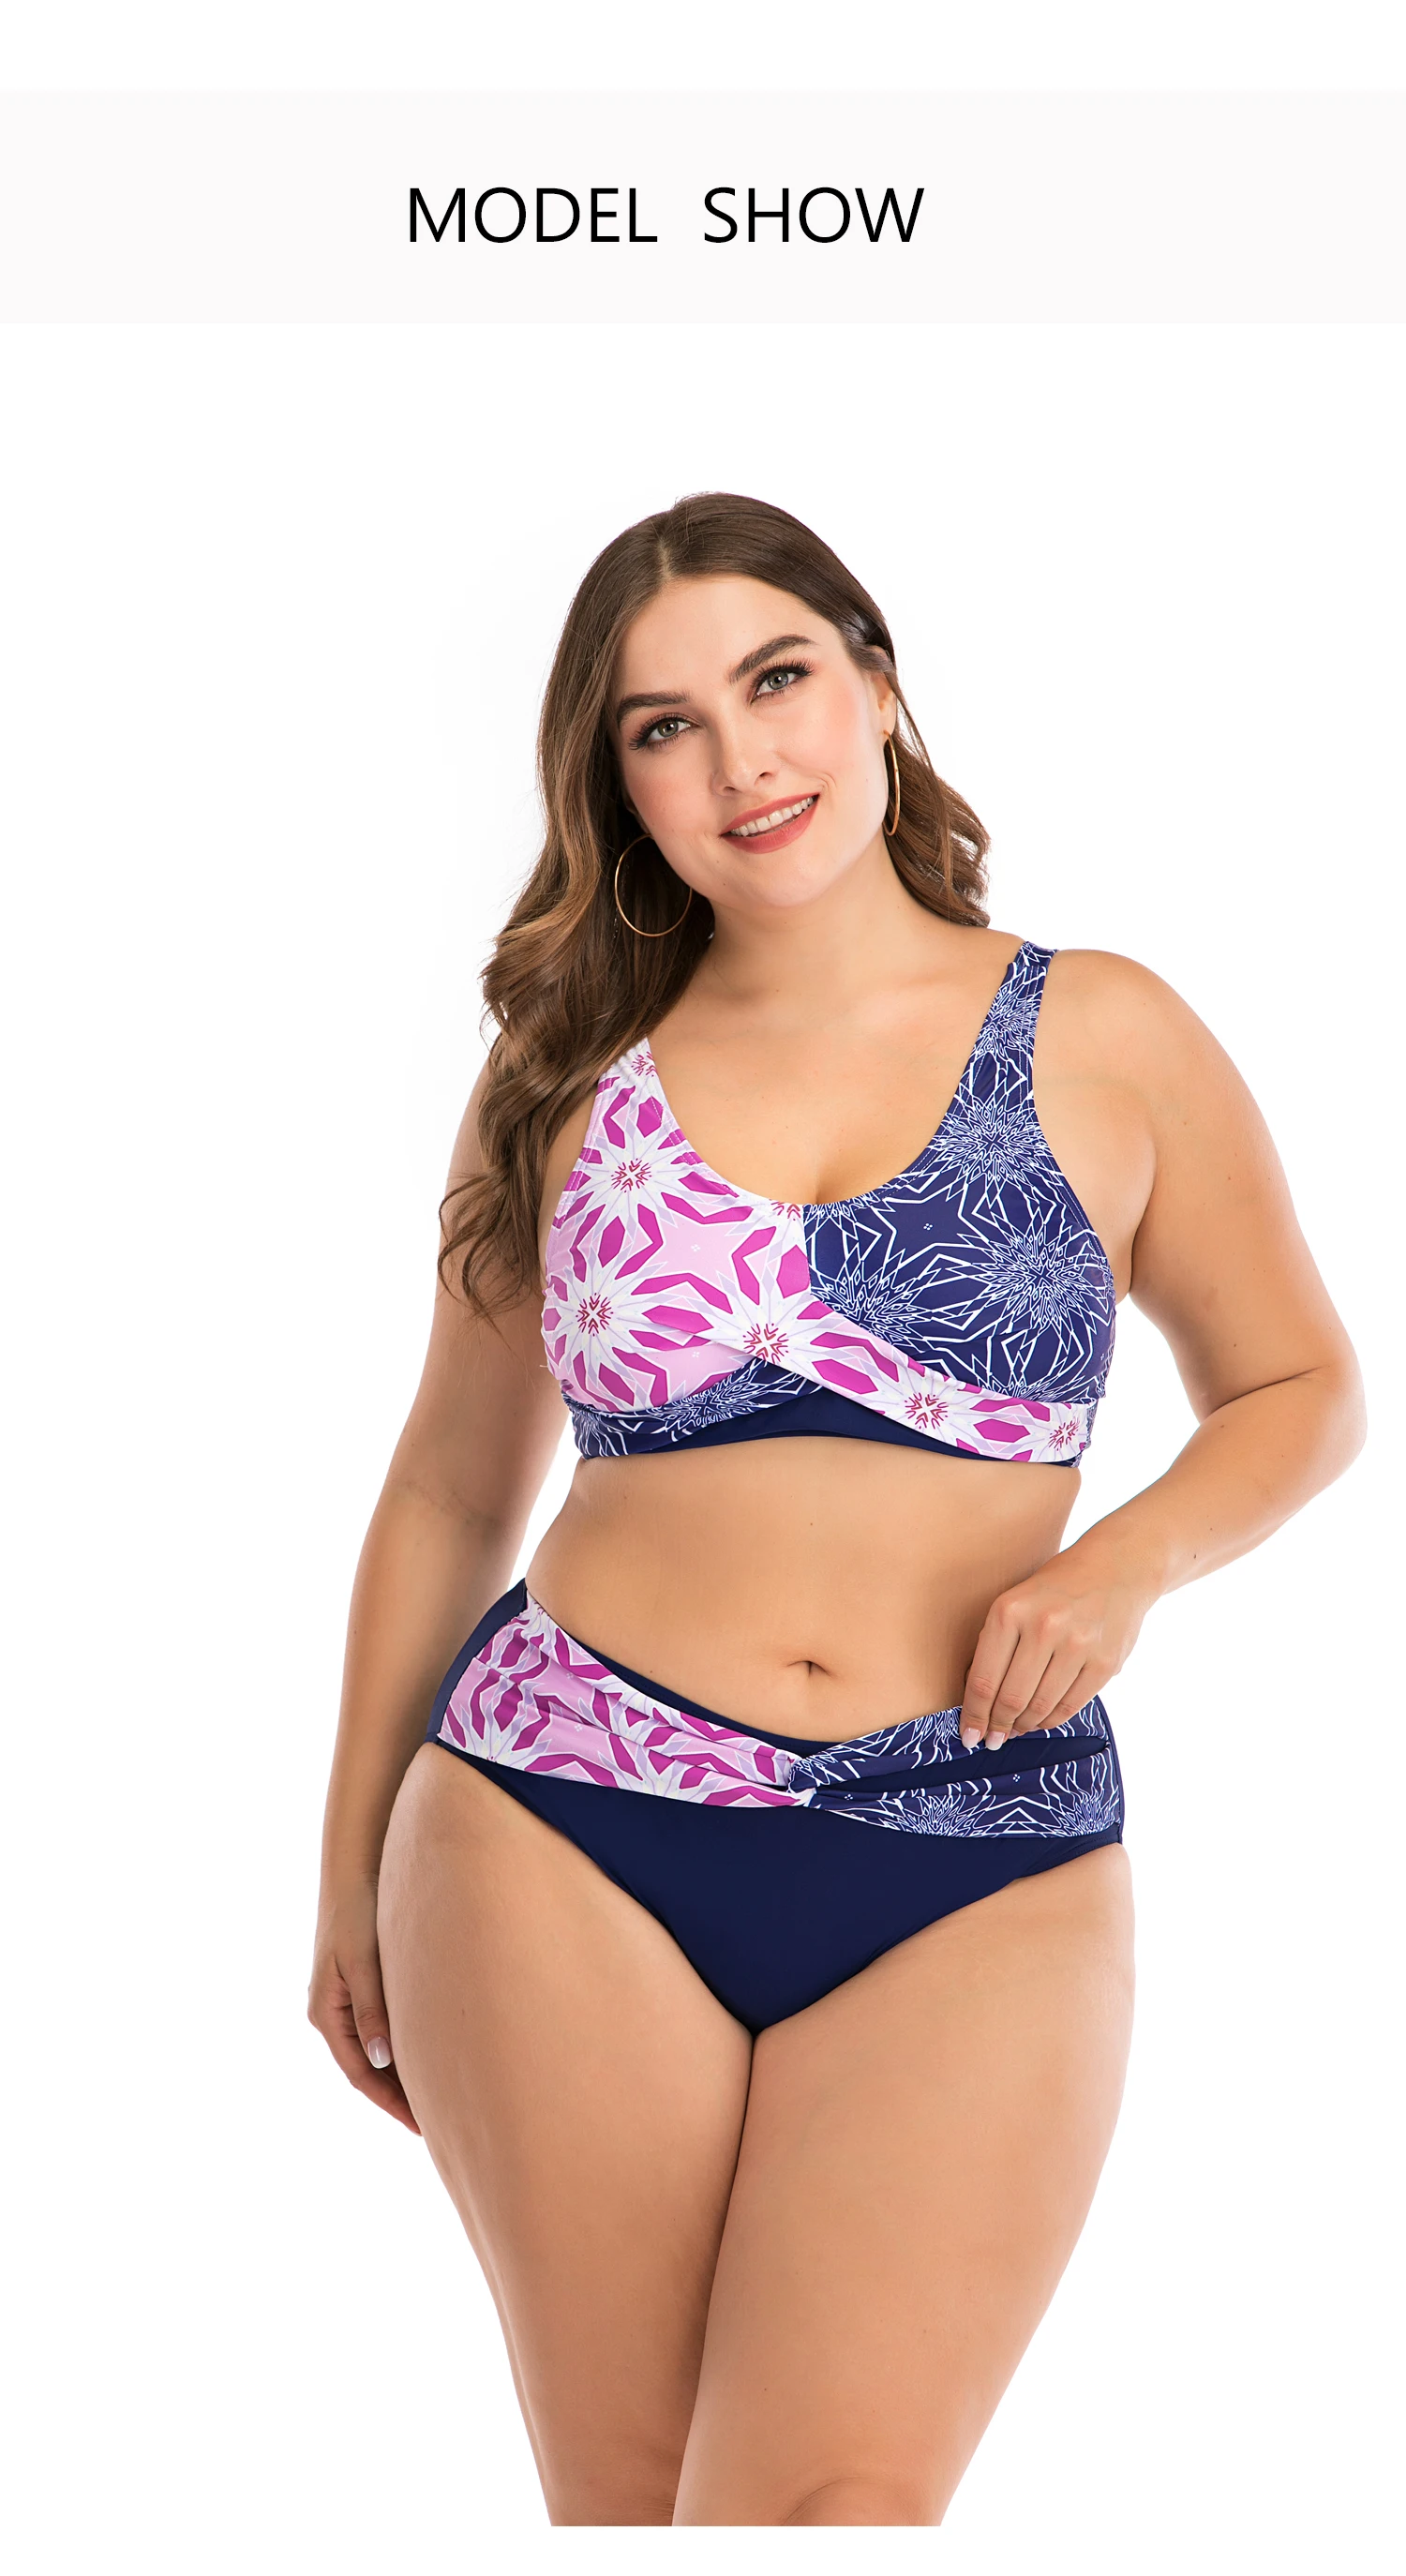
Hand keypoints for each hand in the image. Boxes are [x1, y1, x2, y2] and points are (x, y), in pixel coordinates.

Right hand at [308, 1878, 419, 2133]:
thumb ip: (372, 2010)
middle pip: (367, 2068)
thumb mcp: (363, 1961)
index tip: (422, 2127)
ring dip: (401, 2072)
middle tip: (438, 2122)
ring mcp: (345, 2000)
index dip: (390, 2102)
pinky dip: (403, 2045)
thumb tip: (379, 2061)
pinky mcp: (361, 1984)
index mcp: (326, 2013)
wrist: (356, 1867)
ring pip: (376, 2050)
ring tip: (440, 2096)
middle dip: (398, 2095)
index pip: (359, 2074)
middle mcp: (332, 2012)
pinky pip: (382, 2027)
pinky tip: (432, 2052)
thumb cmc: (359, 1911)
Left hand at [959, 1542, 1154, 1750]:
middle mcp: (1044, 1627)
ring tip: (1015, 1730)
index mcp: (1010, 1611)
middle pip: (1011, 1698)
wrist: (1117, 1567)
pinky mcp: (1105, 1662)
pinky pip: (1070, 1705)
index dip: (973, 1715)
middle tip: (992, 1740)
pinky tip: (1040, 1721)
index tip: (968, 1734)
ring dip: (1023, 1726)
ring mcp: (1078, 1645)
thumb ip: (996, 1645)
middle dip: (997, 1727)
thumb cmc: (1056, 1588)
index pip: (983, 1679)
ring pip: (1040, 1707)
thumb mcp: (1015, 1602)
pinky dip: (1051, 1720)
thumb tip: (976, 1699)